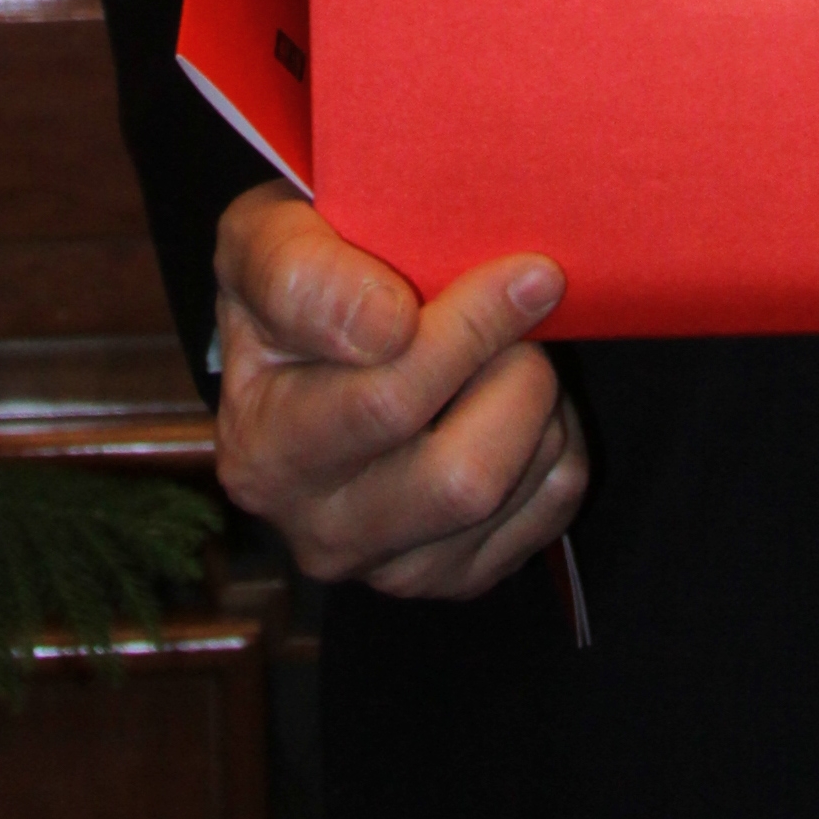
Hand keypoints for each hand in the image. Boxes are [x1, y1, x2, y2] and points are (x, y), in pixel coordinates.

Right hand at [210, 180, 588, 595]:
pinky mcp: (458, 576)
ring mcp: (393, 568)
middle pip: (462, 478)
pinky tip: (512, 393)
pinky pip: (550, 505)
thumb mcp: (261, 242)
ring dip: (539, 399)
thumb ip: (302, 275)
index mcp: (265, 454)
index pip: (388, 404)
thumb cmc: (291, 279)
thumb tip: (386, 329)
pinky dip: (558, 437)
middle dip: (516, 371)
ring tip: (511, 340)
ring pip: (514, 491)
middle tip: (529, 296)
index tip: (523, 269)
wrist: (305, 341)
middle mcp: (321, 532)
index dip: (470, 328)